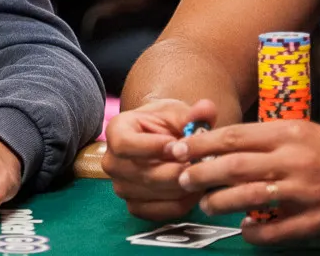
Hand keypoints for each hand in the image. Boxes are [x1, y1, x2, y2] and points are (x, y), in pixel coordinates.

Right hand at [103, 98, 216, 220]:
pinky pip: (159, 212)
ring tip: (202, 175)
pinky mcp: (133, 205)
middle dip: (178, 170)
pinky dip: (181, 204)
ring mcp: (120, 186)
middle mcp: (112, 161)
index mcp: (116, 131)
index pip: (125, 144)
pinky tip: (194, 191)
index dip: (152, 147)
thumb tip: (207, 108)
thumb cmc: (166, 125)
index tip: (178, 145)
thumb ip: (193, 114)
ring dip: (183, 187)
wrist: (160, 142)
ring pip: (154, 193)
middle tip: (201, 164)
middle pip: (144, 173)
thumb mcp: (178, 113)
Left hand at [173, 120, 319, 244]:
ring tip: (208, 205)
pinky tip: (246, 229)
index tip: (178, 151)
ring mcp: (306, 192)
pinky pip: (278, 231)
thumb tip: (217, 142)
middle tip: (183, 179)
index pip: (233, 137)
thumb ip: (263, 137)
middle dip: (202, 174)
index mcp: (287, 134)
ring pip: (251, 197)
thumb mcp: (300, 132)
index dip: (200, 144)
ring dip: (221, 202)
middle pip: (235, 166)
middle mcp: (293, 160)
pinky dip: (257, 232)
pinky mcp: (319, 220)